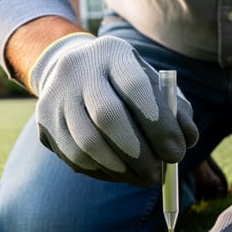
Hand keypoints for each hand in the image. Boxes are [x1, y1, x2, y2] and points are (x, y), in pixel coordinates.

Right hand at [28, 34, 198, 185]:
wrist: (75, 73)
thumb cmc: (126, 85)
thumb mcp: (154, 86)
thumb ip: (176, 111)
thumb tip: (187, 140)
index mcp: (112, 53)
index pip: (136, 87)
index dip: (159, 125)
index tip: (177, 153)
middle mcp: (78, 69)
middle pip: (107, 116)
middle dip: (139, 153)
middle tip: (158, 174)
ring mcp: (56, 95)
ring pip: (87, 144)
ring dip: (121, 169)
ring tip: (143, 178)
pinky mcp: (44, 121)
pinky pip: (74, 157)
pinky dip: (102, 172)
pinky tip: (121, 173)